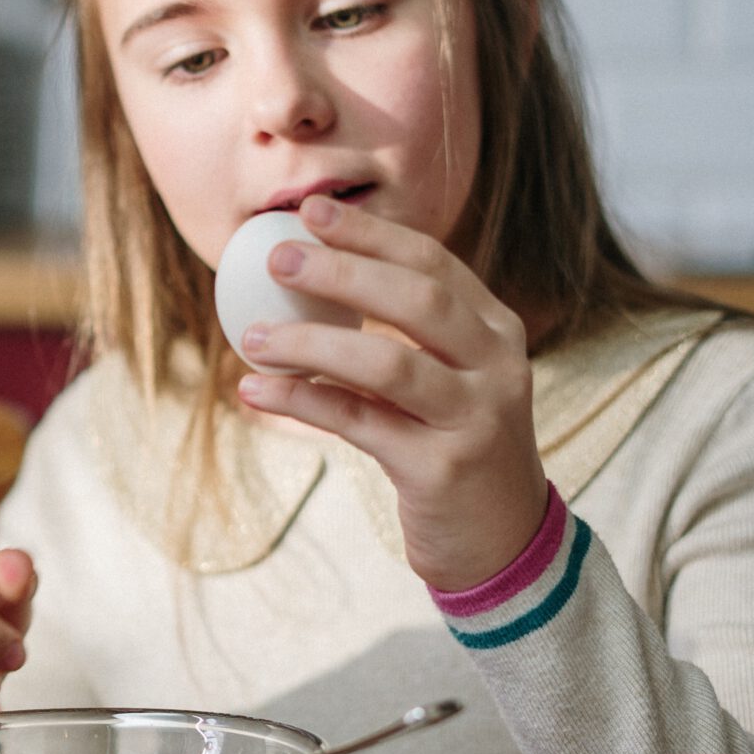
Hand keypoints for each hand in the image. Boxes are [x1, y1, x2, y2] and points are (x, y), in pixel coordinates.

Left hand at [233, 195, 549, 590]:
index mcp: (495, 331)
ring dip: (312, 343)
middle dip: (343, 271)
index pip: (433, 263)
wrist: (501, 542)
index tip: (307, 211)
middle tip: (277, 257)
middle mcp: (496, 367)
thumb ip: (401, 334)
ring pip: (388, 365)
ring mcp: (475, 419)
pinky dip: (302, 401)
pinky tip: (256, 390)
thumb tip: (309, 276)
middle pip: (418, 300)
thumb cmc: (454, 445)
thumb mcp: (447, 378)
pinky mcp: (441, 469)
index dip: (370, 234)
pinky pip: (360, 424)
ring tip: (251, 336)